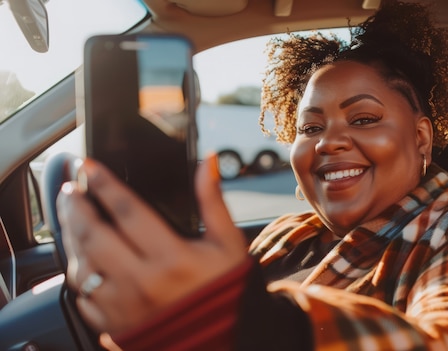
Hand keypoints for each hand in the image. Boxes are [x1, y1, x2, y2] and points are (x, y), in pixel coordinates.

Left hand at [56, 153, 247, 334]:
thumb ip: (212, 201)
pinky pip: (82, 295)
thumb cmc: (223, 290)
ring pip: (81, 264)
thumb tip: (207, 163)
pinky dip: (78, 272)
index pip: (128, 211)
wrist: (218, 339)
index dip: (104, 184)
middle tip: (71, 187)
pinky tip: (80, 255)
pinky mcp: (112, 323)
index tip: (89, 165)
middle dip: (76, 206)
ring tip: (71, 215)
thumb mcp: (227, 243)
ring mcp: (123, 305)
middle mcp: (142, 281)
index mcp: (171, 258)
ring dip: (70, 236)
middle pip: (94, 235)